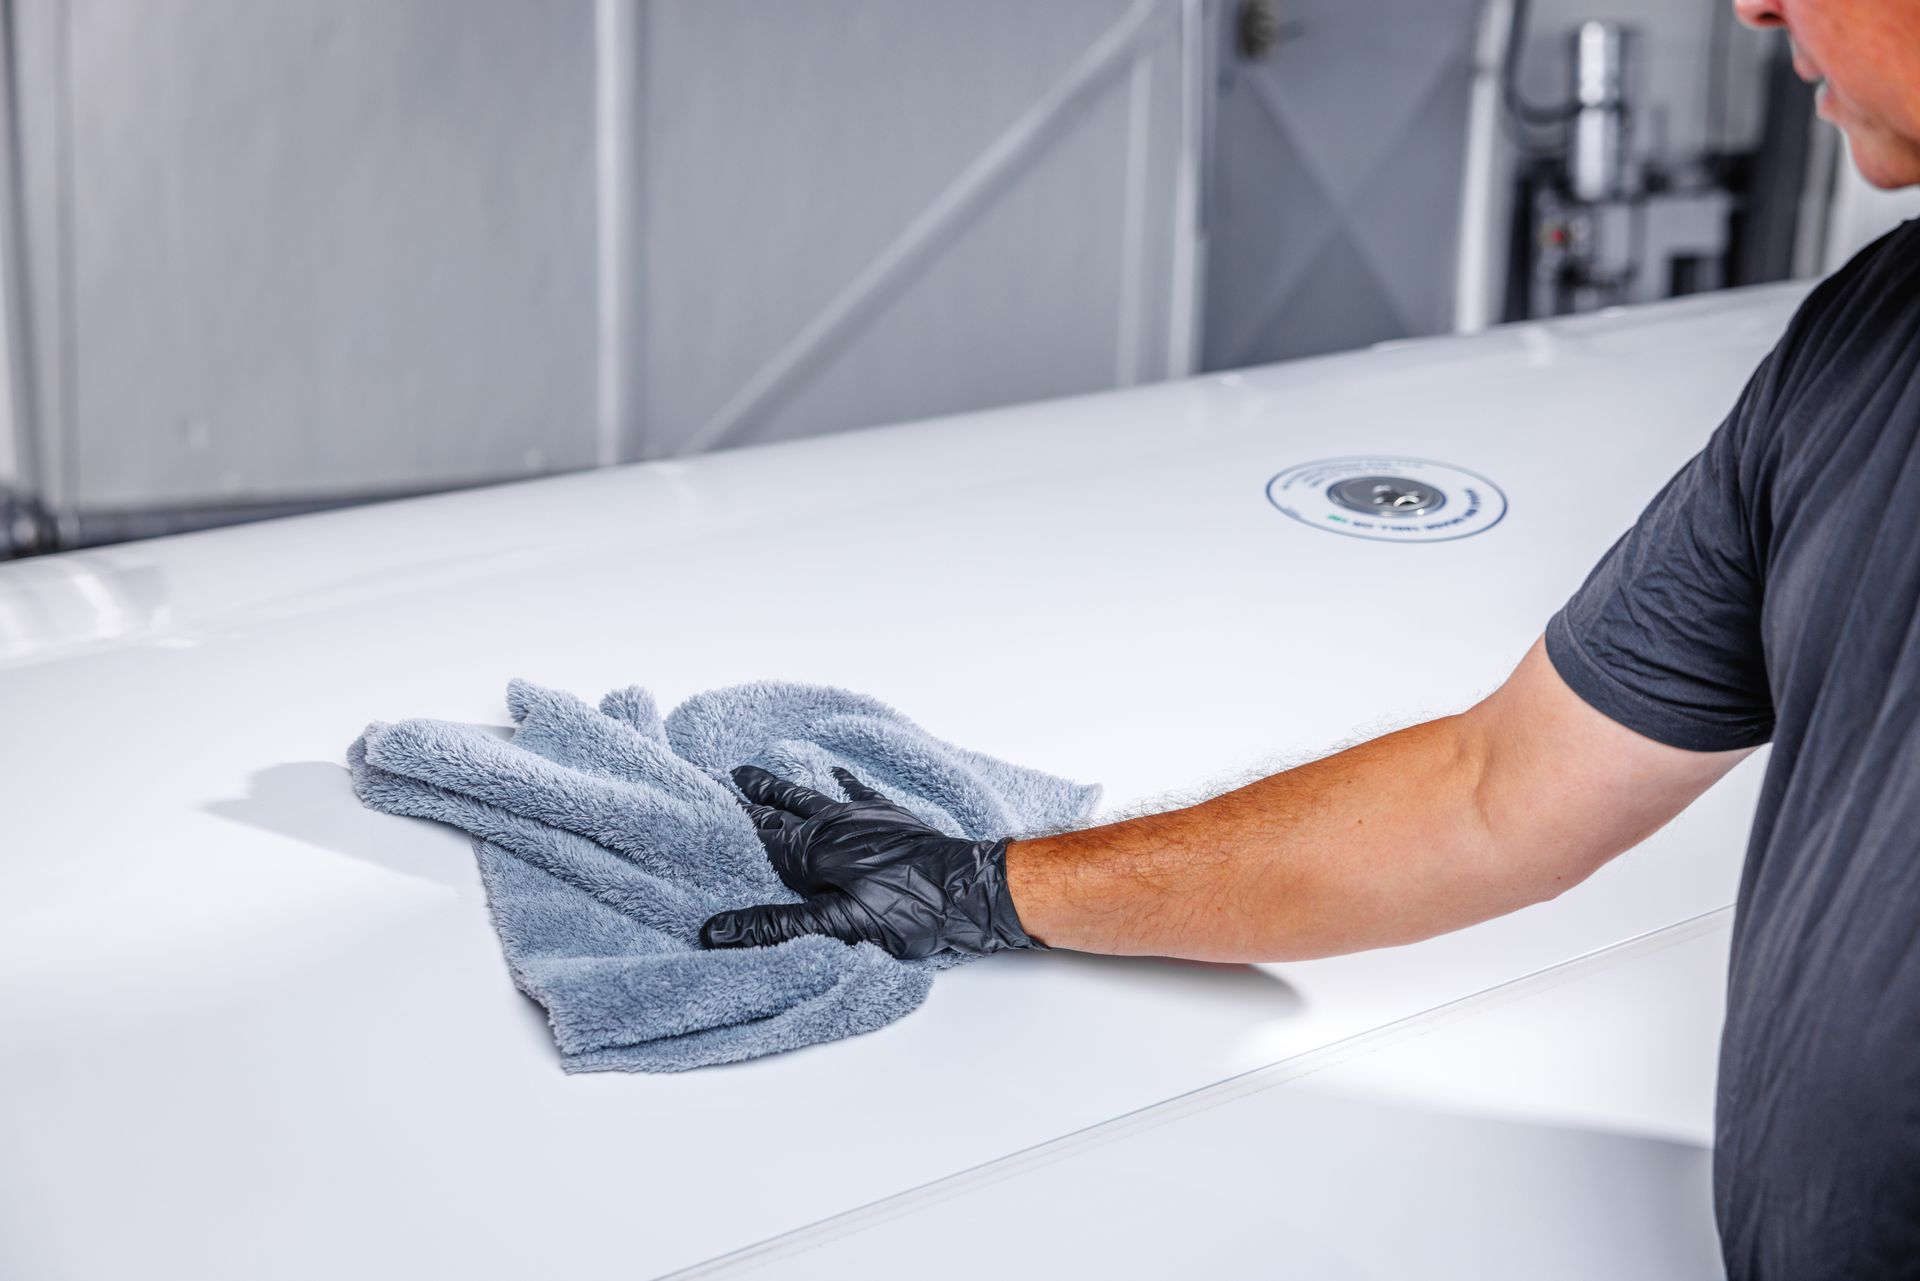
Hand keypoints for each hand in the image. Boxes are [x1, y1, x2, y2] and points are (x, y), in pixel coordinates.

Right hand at [699, 765, 1044, 959]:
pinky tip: (834, 770)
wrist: (968, 889)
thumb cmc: (906, 911)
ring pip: (810, 797)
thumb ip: (776, 926)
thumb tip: (715, 929)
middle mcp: (831, 826)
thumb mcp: (837, 927)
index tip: (703, 808)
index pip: (760, 837)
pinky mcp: (888, 818)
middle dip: (753, 797)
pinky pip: (857, 792)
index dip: (732, 825)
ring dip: (784, 787)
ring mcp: (861, 818)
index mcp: (812, 852)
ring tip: (758, 772)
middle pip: (781, 809)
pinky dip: (842, 781)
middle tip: (726, 777)